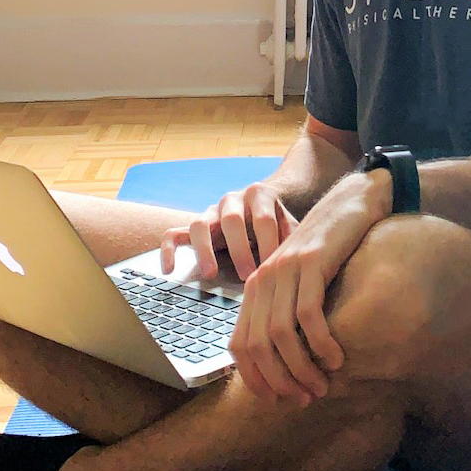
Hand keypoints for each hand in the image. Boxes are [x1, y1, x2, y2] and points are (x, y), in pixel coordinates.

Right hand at [159, 183, 298, 281]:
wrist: (263, 202)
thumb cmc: (278, 221)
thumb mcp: (289, 223)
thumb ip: (294, 237)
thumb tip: (302, 261)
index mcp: (259, 195)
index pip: (264, 219)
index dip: (268, 244)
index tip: (273, 268)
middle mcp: (231, 199)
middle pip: (231, 219)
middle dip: (240, 250)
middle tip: (248, 276)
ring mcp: (210, 211)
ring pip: (198, 224)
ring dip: (204, 250)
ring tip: (211, 274)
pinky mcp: (195, 226)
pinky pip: (173, 233)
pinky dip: (169, 250)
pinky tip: (170, 270)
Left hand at [229, 168, 391, 405]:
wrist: (348, 206)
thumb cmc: (327, 252)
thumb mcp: (298, 284)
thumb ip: (286, 314)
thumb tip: (285, 368)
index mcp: (254, 288)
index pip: (240, 346)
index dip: (256, 379)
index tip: (278, 400)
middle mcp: (263, 279)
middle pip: (258, 345)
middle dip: (280, 380)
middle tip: (305, 398)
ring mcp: (285, 269)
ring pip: (282, 334)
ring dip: (302, 368)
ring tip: (322, 386)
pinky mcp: (311, 262)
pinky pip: (309, 313)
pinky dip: (321, 342)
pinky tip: (336, 358)